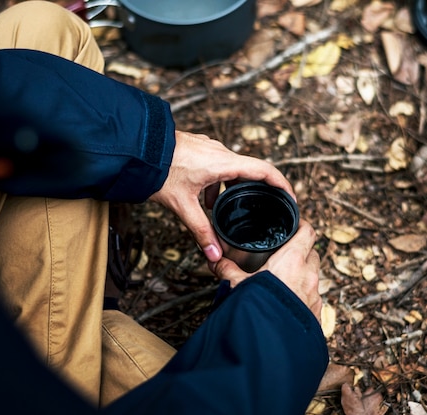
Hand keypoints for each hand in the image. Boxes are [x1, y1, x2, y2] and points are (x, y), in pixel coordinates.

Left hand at [149, 130, 294, 262]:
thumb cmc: (158, 171)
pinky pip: (217, 164)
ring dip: (230, 189)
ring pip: (231, 169)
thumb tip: (214, 255)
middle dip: (256, 191)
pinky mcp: (199, 147)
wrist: (134, 147)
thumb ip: (201, 231)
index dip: (282, 185)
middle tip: (262, 208)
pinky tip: (203, 198)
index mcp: (223, 163)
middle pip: (250, 171)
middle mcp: (220, 151)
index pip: (265, 171)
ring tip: (221, 209)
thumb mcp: (182, 206)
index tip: (291, 199)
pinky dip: (217, 182)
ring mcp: (209, 147)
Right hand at [210, 220, 321, 321]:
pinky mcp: (315, 315)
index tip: (295, 226)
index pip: (308, 232)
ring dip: (302, 276)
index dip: (302, 226)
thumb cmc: (256, 309)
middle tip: (285, 255)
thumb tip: (215, 261)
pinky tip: (287, 303)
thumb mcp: (236, 285)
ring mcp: (314, 296)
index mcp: (292, 260)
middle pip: (312, 254)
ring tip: (284, 281)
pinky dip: (303, 296)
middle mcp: (308, 276)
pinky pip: (312, 299)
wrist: (270, 344)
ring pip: (313, 277)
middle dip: (302, 252)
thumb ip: (227, 270)